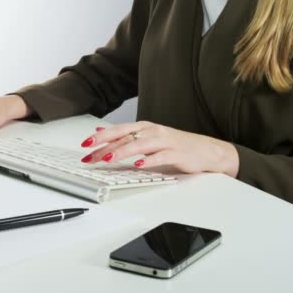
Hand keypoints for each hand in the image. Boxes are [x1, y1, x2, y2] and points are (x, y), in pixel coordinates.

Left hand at [79, 121, 239, 176]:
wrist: (208, 151)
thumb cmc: (176, 145)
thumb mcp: (148, 137)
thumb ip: (125, 135)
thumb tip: (100, 131)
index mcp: (145, 127)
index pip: (118, 130)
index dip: (100, 136)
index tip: (84, 144)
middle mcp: (153, 131)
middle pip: (125, 136)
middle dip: (105, 144)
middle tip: (89, 152)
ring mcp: (165, 141)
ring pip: (140, 144)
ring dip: (122, 151)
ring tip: (108, 158)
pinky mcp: (177, 154)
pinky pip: (161, 156)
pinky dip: (149, 160)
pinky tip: (138, 165)